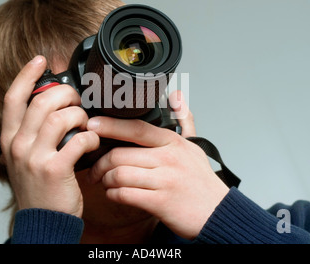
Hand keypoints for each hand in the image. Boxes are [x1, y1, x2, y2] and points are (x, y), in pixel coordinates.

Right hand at [0, 56, 98, 216]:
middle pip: (42, 101)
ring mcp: (34, 157)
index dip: (26, 74)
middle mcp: (18, 144)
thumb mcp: (26, 156)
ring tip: (86, 125)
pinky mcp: (54, 169)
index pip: (13, 97)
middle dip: (67, 94)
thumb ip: (34, 132)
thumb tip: (54, 106)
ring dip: (80, 116)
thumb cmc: (40, 187)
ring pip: (62, 117)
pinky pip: (79, 139)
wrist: (43, 221)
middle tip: (77, 101)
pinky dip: (90, 137)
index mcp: (10, 138)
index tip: (41, 59)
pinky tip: (92, 144)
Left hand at [87, 91, 228, 239]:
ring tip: (105, 182)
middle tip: (94, 169)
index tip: (92, 125)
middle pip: (119, 154)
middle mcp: (168, 159)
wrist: (217, 212)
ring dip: (105, 180)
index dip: (110, 125)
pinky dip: (113, 195)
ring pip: (119, 175)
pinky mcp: (160, 202)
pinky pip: (125, 195)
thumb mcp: (195, 146)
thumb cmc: (201, 180)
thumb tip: (177, 96)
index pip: (136, 128)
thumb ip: (183, 119)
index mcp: (172, 142)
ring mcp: (164, 181)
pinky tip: (114, 194)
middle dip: (100, 163)